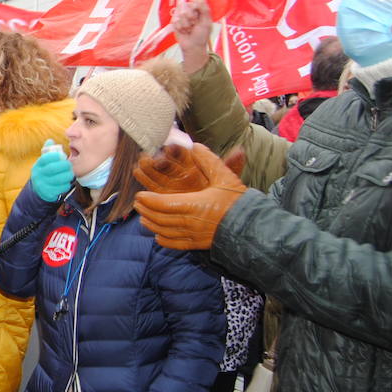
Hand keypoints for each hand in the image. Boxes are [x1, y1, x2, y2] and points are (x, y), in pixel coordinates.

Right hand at [29, 147, 73, 202]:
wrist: (39, 189)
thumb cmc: (45, 172)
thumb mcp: (44, 162)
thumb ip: (48, 151)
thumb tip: (50, 141)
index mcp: (37, 165)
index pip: (45, 159)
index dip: (54, 156)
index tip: (62, 155)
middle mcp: (38, 175)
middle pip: (52, 168)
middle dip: (64, 166)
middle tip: (69, 165)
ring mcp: (42, 184)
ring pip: (58, 179)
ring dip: (67, 175)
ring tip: (70, 174)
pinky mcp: (48, 193)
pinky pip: (61, 188)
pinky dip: (66, 184)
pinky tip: (66, 182)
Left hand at [133, 143, 248, 248]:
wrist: (254, 228)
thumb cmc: (238, 202)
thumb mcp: (225, 178)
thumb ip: (209, 162)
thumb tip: (195, 146)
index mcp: (193, 205)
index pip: (161, 204)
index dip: (148, 200)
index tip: (139, 195)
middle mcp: (189, 222)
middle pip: (158, 218)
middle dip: (145, 210)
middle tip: (138, 202)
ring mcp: (192, 235)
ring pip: (163, 231)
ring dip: (151, 224)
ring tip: (143, 216)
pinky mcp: (197, 244)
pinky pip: (174, 244)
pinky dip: (163, 239)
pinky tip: (158, 235)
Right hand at [172, 0, 212, 73]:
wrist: (193, 46)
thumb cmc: (201, 34)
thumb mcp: (206, 21)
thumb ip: (204, 9)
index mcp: (199, 7)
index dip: (196, 6)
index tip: (199, 14)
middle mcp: (189, 9)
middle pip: (186, 6)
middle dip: (191, 18)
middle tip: (195, 24)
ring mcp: (181, 15)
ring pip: (181, 14)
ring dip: (186, 25)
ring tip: (189, 29)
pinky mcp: (174, 21)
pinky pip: (175, 21)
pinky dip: (181, 28)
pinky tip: (184, 31)